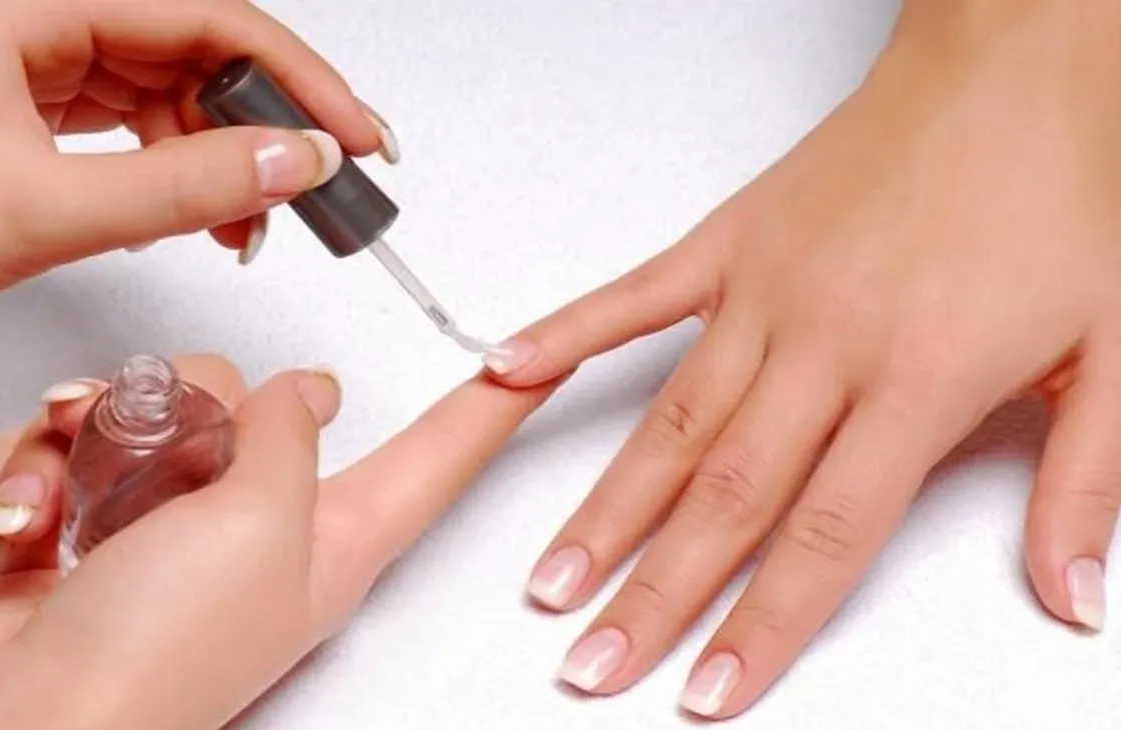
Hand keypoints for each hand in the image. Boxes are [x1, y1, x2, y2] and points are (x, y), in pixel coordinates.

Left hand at [0, 0, 397, 331]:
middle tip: (324, 180)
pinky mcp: (29, 102)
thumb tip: (297, 162)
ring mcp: (31, 56)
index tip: (356, 134)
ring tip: (253, 224)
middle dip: (263, 121)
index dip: (295, 78)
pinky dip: (174, 170)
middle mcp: (33, 11)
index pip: (203, 15)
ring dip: (222, 156)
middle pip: (193, 46)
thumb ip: (184, 187)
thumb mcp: (45, 210)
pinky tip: (195, 216)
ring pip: (169, 88)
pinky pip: (132, 122)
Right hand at [0, 355, 559, 729]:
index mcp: (332, 537)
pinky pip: (63, 451)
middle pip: (250, 400)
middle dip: (185, 404)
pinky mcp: (82, 532)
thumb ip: (290, 436)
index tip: (541, 358)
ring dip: (90, 441)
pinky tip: (25, 524)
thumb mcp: (259, 523)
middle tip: (162, 460)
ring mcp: (166, 529)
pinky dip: (29, 477)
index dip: (493, 407)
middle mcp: (254, 528)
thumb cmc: (156, 654)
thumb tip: (308, 387)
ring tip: (73, 505)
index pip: (438, 457)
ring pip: (146, 410)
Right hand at [484, 3, 1120, 718]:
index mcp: (920, 377)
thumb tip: (1069, 596)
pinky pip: (635, 297)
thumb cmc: (1070, 184)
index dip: (761, 627)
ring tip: (554, 576)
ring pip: (669, 422)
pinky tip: (513, 376)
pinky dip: (570, 336)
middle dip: (653, 596)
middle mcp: (825, 342)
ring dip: (606, 509)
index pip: (823, 536)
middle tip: (592, 660)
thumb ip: (1087, 485)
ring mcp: (764, 289)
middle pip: (723, 498)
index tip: (705, 689)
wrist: (1023, 58)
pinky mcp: (731, 239)